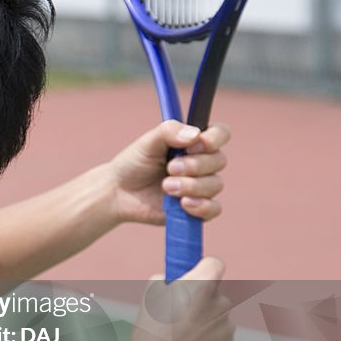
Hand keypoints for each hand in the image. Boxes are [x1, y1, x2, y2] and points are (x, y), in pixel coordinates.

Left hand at [109, 120, 229, 225]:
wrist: (119, 192)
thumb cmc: (134, 163)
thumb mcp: (148, 142)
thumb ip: (169, 132)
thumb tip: (195, 135)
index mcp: (194, 142)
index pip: (220, 134)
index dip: (214, 139)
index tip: (194, 145)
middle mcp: (202, 163)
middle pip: (219, 161)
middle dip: (194, 165)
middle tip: (169, 168)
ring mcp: (201, 186)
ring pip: (215, 184)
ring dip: (192, 186)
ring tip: (166, 187)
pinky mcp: (197, 209)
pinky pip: (214, 209)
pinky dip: (201, 206)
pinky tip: (183, 204)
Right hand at [124, 256, 234, 340]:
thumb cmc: (151, 328)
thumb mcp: (151, 292)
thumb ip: (170, 280)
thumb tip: (177, 281)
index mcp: (204, 284)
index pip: (215, 264)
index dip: (203, 269)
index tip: (195, 278)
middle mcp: (222, 303)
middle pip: (216, 295)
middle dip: (202, 302)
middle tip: (180, 315)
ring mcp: (228, 328)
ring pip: (218, 319)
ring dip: (205, 324)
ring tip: (181, 338)